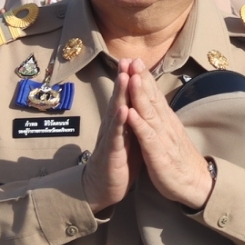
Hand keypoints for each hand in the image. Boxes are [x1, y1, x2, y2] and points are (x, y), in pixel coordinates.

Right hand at [82, 67, 136, 211]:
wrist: (103, 186)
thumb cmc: (119, 160)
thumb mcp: (130, 136)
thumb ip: (134, 119)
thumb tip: (142, 101)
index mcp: (121, 122)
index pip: (126, 96)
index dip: (131, 78)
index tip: (135, 59)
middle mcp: (114, 126)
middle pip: (120, 98)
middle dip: (124, 78)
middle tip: (127, 58)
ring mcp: (112, 138)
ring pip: (116, 112)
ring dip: (121, 94)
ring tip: (125, 76)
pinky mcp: (112, 152)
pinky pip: (117, 136)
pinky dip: (120, 123)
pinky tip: (123, 110)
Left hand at [120, 61, 215, 210]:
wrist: (195, 184)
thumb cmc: (178, 161)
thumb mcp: (169, 135)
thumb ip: (161, 119)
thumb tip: (154, 104)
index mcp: (166, 121)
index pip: (154, 95)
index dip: (144, 77)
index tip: (135, 59)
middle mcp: (166, 126)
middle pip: (152, 98)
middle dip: (141, 78)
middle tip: (133, 59)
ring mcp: (163, 139)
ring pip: (150, 113)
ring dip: (140, 95)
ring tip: (132, 78)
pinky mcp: (159, 155)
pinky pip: (148, 137)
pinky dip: (139, 124)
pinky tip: (131, 113)